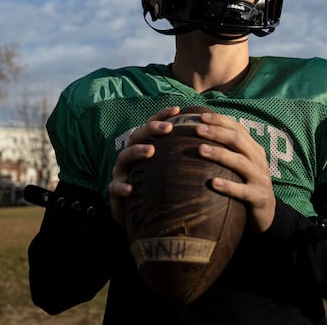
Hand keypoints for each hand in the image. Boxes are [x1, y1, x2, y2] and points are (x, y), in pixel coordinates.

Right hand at [108, 106, 179, 224]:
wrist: (138, 216)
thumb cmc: (157, 189)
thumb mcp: (169, 171)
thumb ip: (182, 158)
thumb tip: (211, 144)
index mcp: (143, 148)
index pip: (151, 127)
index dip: (162, 116)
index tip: (177, 109)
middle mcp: (130, 157)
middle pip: (137, 136)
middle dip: (151, 129)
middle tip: (168, 128)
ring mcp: (121, 173)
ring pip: (123, 157)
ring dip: (136, 151)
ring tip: (151, 151)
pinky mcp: (115, 192)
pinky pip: (115, 187)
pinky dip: (122, 186)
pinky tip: (130, 189)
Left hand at [195, 111, 275, 232]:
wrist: (267, 214)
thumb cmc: (246, 185)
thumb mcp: (242, 166)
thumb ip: (228, 151)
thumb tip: (199, 135)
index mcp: (254, 150)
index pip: (238, 129)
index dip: (221, 121)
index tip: (201, 116)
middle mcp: (259, 161)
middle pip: (239, 141)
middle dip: (217, 133)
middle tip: (197, 129)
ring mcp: (260, 179)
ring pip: (240, 162)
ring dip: (219, 154)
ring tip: (200, 149)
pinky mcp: (258, 197)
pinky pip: (242, 191)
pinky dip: (228, 186)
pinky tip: (212, 183)